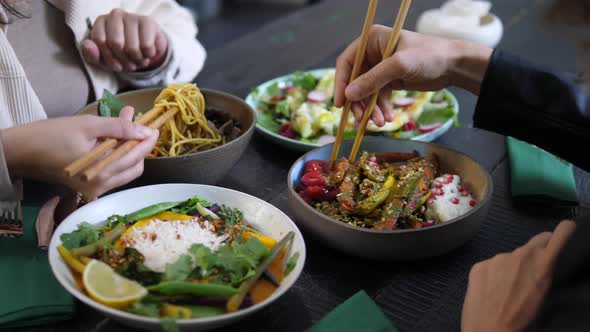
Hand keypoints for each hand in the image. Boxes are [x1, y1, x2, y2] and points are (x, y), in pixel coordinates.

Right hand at [1, 107, 158, 197]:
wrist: (21, 152)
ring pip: (126, 171)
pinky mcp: (90, 188)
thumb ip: (119, 127)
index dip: (148, 140)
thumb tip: (144, 129)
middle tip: (141, 124)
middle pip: (135, 165)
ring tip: (127, 128)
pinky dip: (118, 158)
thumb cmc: (51, 135)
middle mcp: (101, 185)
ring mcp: (96, 189)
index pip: (136, 156)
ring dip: (130, 150)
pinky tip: (115, 140)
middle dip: (140, 145)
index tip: (155, 127)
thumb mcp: (88, 125)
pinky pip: (114, 174)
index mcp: (101, 171)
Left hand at [81, 9, 167, 72]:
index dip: (108, 58)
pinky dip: (148, 55)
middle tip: (129, 64)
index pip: (100, 41)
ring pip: (132, 47)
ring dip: (137, 60)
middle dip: (123, 60)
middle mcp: (115, 15)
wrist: (145, 48)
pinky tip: (147, 53)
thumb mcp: (104, 59)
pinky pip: (146, 46)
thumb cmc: (121, 53)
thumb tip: (88, 45)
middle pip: (116, 43)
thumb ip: (91, 55)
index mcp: (101, 21)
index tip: (115, 65)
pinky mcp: (148, 21)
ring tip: (138, 60)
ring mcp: (132, 16)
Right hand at [334, 26, 491, 125]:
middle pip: (355, 81)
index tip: (340, 104)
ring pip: (366, 92)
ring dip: (370, 109)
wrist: (454, 65)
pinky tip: (387, 118)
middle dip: (359, 102)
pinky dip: (380, 108)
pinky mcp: (390, 80)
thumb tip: (348, 95)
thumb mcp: (398, 66)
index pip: (346, 63)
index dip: (341, 83)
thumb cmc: (428, 56)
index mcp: (371, 40)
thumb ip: (372, 80)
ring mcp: (381, 67)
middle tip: (361, 119)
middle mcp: (373, 53)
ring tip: (379, 123)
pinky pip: (378, 97)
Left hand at [461, 220, 576, 331]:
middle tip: (532, 272)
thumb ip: (544, 270)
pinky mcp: (479, 264)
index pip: (561, 233)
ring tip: (508, 290)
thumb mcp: (544, 293)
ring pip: (510, 257)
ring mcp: (497, 258)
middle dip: (537, 252)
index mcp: (542, 262)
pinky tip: (491, 291)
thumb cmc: (522, 320)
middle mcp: (520, 254)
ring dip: (512, 267)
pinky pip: (491, 265)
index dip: (565, 231)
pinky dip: (492, 274)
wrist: (489, 331)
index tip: (566, 231)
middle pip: (534, 243)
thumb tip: (545, 262)